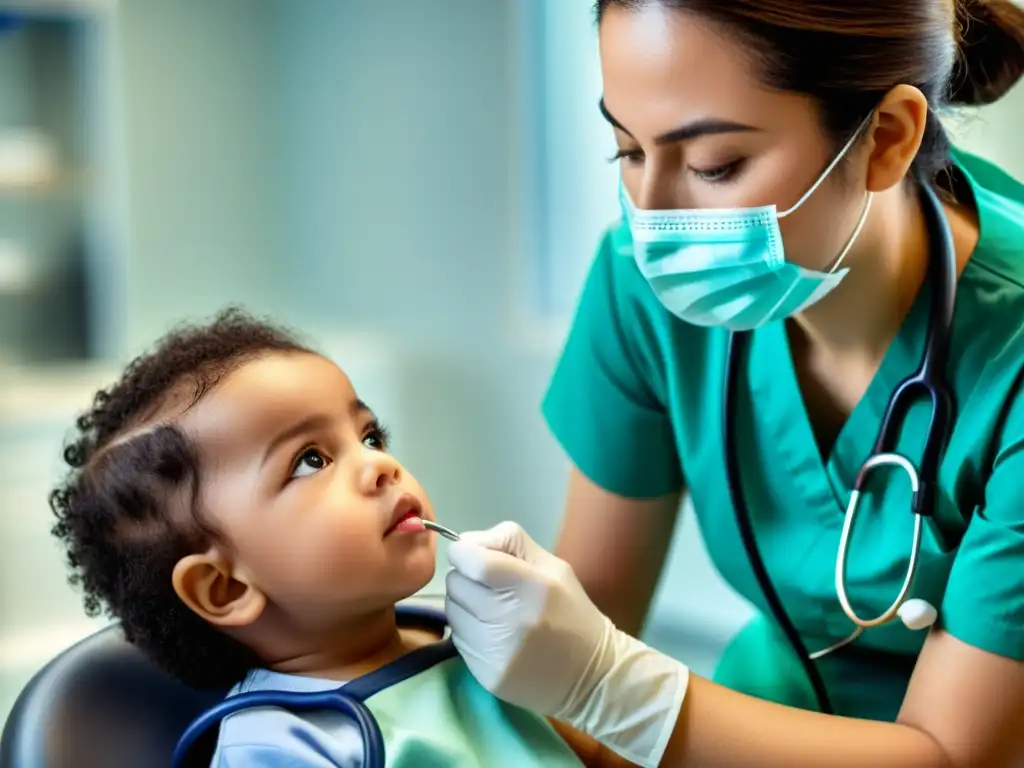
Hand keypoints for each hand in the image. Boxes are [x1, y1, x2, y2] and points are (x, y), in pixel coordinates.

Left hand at [445, 521, 688, 767]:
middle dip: (466, 578)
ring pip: (453, 611)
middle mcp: (510, 619)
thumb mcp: (554, 567)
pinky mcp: (486, 674)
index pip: (474, 562)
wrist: (592, 677)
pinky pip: (458, 640)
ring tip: (490, 609)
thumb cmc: (572, 613)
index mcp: (531, 586)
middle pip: (457, 584)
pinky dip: (469, 631)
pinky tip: (492, 633)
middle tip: (487, 585)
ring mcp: (496, 650)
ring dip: (465, 605)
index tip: (468, 555)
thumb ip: (511, 543)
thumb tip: (466, 541)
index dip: (463, 553)